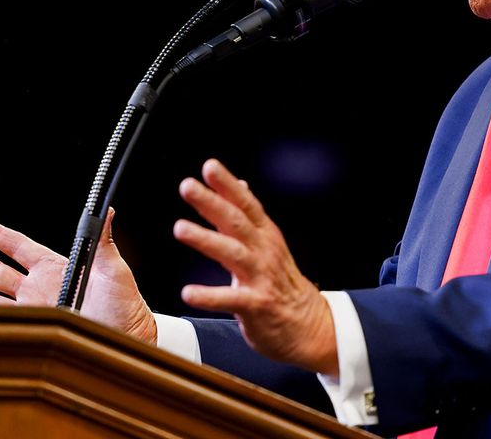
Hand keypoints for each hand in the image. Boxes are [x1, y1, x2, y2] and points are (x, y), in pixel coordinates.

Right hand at [0, 208, 157, 344]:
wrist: (127, 343)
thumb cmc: (126, 305)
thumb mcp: (114, 270)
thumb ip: (102, 242)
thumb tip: (105, 209)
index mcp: (57, 267)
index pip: (20, 248)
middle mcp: (40, 288)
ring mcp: (34, 310)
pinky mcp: (33, 330)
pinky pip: (0, 321)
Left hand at [174, 158, 337, 375]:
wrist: (309, 325)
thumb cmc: (282, 283)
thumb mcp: (269, 244)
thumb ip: (249, 216)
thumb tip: (239, 183)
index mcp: (265, 235)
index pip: (246, 204)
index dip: (228, 185)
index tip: (209, 166)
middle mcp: (264, 251)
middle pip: (237, 221)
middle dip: (212, 202)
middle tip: (187, 186)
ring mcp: (262, 278)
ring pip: (233, 253)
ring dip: (206, 239)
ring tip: (180, 228)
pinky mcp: (258, 306)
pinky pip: (231, 299)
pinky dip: (209, 295)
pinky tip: (188, 293)